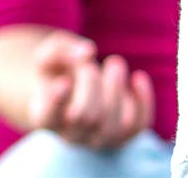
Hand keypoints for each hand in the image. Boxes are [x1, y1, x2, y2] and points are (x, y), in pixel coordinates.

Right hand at [27, 31, 153, 148]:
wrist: (75, 87)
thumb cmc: (60, 67)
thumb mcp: (52, 52)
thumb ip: (61, 48)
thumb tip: (87, 51)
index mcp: (45, 115)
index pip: (47, 118)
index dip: (56, 103)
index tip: (64, 81)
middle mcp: (69, 134)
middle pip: (84, 117)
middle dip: (91, 83)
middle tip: (90, 64)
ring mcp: (96, 138)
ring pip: (110, 127)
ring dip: (116, 90)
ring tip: (114, 62)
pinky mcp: (122, 134)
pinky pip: (136, 127)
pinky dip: (143, 102)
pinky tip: (138, 78)